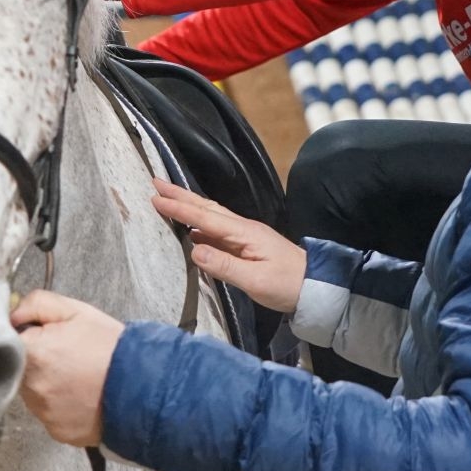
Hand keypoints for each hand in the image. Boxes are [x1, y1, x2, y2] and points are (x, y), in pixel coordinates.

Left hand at [10, 291, 124, 447]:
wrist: (143, 386)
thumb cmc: (111, 348)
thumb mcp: (76, 311)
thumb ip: (37, 304)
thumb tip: (13, 314)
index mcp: (33, 352)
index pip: (7, 342)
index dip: (24, 337)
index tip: (39, 336)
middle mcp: (32, 386)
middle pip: (18, 370)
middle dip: (35, 361)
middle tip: (64, 355)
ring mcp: (43, 412)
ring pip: (31, 394)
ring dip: (45, 384)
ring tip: (74, 376)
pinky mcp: (56, 431)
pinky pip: (48, 414)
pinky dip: (59, 405)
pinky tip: (79, 395)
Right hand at [151, 177, 305, 313]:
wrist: (315, 288)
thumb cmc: (287, 284)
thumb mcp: (256, 280)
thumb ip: (225, 266)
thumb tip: (194, 250)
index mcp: (244, 233)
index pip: (205, 217)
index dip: (180, 208)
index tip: (156, 198)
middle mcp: (242, 228)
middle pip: (206, 208)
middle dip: (180, 196)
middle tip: (155, 183)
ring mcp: (244, 236)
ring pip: (210, 215)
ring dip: (188, 205)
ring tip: (166, 198)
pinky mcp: (246, 246)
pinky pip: (215, 230)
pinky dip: (198, 222)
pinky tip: (189, 228)